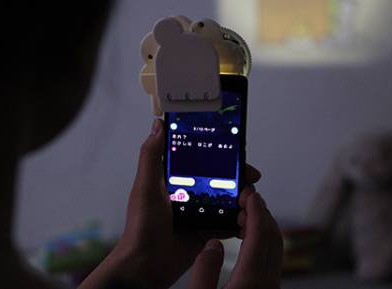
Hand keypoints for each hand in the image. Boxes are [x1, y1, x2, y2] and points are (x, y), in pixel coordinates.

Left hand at [80, 119, 261, 288]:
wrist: (145, 268)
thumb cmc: (140, 228)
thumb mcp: (146, 188)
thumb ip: (151, 156)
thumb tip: (158, 125)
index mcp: (173, 179)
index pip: (200, 159)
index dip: (219, 152)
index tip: (235, 149)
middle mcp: (187, 193)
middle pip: (219, 178)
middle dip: (237, 177)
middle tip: (250, 178)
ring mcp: (198, 212)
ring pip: (226, 198)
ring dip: (241, 198)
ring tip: (250, 200)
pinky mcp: (206, 230)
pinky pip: (228, 221)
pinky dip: (239, 219)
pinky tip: (248, 217)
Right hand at [189, 191, 283, 288]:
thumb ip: (204, 272)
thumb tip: (213, 245)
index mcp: (250, 281)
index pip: (259, 235)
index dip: (255, 210)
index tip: (249, 194)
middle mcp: (267, 283)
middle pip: (272, 237)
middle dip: (261, 212)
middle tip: (246, 198)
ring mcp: (271, 287)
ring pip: (275, 247)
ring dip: (263, 226)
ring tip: (244, 215)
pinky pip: (272, 257)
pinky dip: (263, 240)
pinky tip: (248, 239)